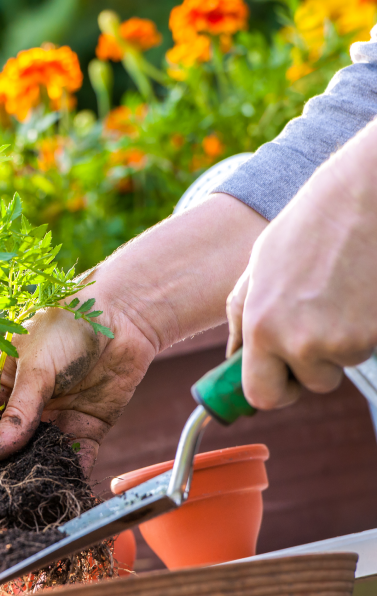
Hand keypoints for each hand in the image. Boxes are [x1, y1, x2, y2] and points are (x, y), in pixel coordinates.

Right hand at [0, 193, 267, 510]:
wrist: (122, 316)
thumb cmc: (67, 327)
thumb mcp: (34, 368)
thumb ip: (16, 414)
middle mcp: (23, 411)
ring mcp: (53, 423)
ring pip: (33, 464)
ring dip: (24, 489)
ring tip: (14, 520)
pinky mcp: (85, 432)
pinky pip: (73, 464)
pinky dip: (66, 483)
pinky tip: (56, 505)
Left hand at [226, 119, 376, 409]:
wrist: (364, 198)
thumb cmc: (308, 229)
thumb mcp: (258, 270)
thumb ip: (241, 319)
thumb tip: (233, 360)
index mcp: (261, 326)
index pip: (262, 396)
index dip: (273, 391)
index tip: (280, 382)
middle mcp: (299, 341)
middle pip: (309, 386)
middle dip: (310, 368)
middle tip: (314, 327)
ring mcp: (343, 341)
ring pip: (340, 364)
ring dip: (340, 343)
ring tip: (337, 295)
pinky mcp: (375, 335)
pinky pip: (366, 348)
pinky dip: (364, 329)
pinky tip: (358, 293)